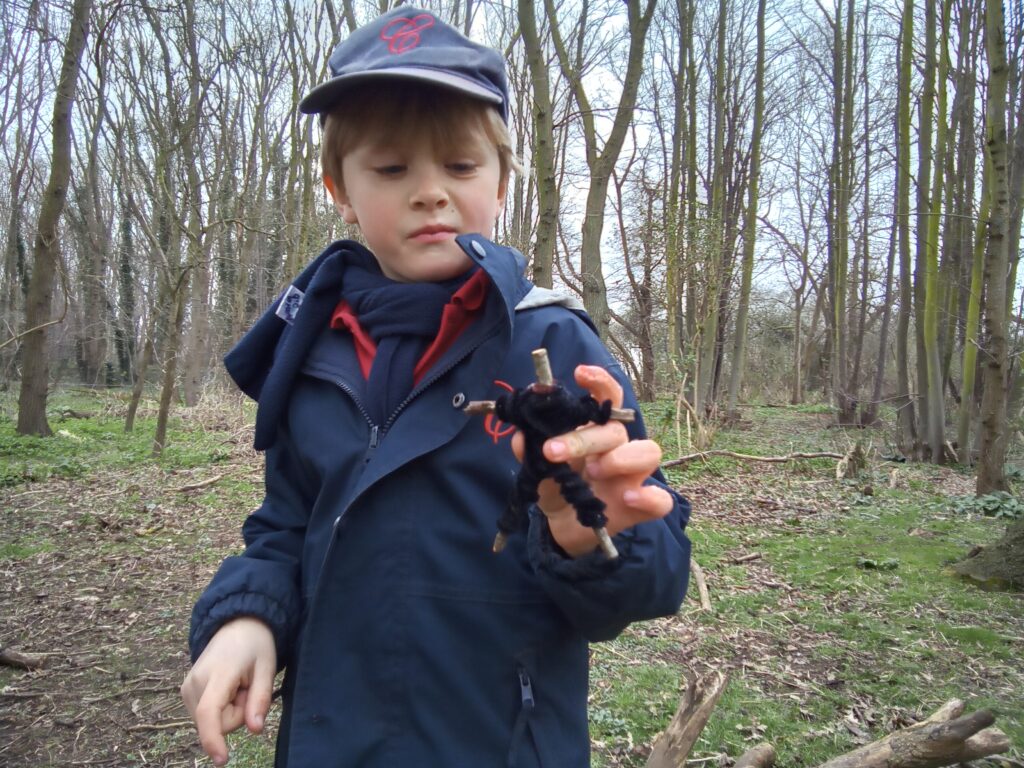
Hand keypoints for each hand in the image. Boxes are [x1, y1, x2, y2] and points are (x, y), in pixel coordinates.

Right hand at [180, 617, 275, 765]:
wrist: (236, 625)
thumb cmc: (255, 645)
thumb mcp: (267, 668)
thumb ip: (260, 699)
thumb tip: (255, 729)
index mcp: (218, 674)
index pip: (209, 713)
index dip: (213, 739)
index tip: (221, 759)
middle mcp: (195, 682)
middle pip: (217, 722)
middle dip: (237, 714)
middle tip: (248, 687)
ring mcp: (187, 687)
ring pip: (211, 722)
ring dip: (229, 711)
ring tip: (238, 685)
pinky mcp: (186, 692)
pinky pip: (206, 715)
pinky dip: (221, 708)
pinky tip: (228, 688)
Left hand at [512, 364, 672, 556]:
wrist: (562, 527)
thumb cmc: (557, 486)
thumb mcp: (537, 469)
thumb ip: (528, 451)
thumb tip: (522, 436)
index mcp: (595, 431)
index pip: (606, 399)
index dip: (599, 382)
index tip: (580, 373)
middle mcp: (618, 448)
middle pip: (615, 429)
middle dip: (584, 437)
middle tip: (552, 452)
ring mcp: (632, 476)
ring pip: (649, 452)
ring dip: (620, 458)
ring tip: (593, 471)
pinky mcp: (639, 507)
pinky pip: (660, 500)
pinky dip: (648, 497)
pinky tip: (627, 498)